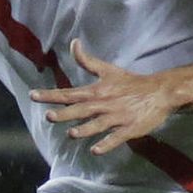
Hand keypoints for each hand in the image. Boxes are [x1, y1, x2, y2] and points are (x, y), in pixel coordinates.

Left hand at [30, 38, 183, 153]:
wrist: (159, 92)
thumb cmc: (132, 82)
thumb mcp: (108, 70)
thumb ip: (87, 60)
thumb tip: (73, 42)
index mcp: (97, 91)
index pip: (69, 93)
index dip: (50, 95)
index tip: (33, 95)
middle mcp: (104, 104)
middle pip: (81, 110)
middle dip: (65, 113)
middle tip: (49, 116)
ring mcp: (117, 117)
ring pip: (98, 125)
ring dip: (84, 129)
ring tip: (71, 134)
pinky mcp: (129, 128)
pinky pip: (116, 138)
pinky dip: (106, 144)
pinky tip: (95, 150)